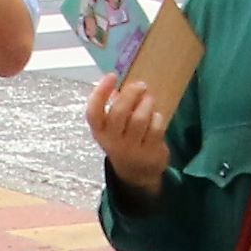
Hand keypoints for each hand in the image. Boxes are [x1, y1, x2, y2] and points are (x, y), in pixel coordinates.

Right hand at [89, 73, 173, 197]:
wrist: (136, 173)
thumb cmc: (123, 141)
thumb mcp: (113, 128)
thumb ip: (114, 107)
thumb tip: (117, 84)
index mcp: (100, 132)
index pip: (93, 112)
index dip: (100, 93)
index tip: (111, 76)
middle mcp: (112, 142)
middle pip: (119, 113)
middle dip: (131, 95)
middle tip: (141, 85)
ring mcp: (131, 149)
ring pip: (139, 120)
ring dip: (146, 104)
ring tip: (149, 99)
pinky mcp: (149, 153)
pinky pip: (156, 128)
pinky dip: (157, 118)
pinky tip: (155, 117)